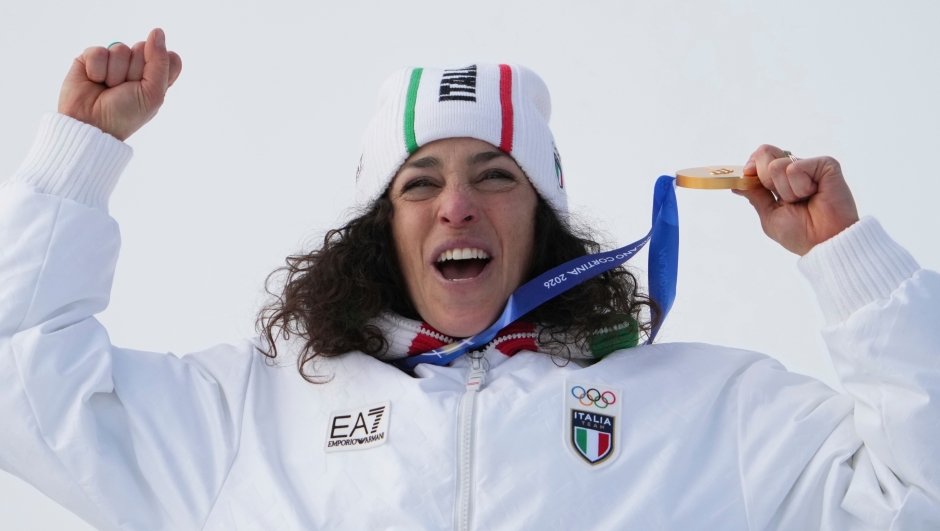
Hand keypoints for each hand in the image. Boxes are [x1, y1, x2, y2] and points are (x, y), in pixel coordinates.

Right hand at [58, 28, 181, 140]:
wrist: (91, 124)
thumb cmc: (124, 115)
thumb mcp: (152, 93)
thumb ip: (160, 61)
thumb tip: (157, 31)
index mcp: (155, 78)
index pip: (169, 57)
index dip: (160, 66)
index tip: (149, 84)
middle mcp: (135, 67)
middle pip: (143, 48)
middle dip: (134, 72)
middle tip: (124, 90)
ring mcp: (113, 61)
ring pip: (121, 49)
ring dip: (115, 73)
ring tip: (108, 88)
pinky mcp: (90, 58)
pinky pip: (99, 51)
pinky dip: (96, 69)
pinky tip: (94, 81)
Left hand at [733, 145, 859, 255]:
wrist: (823, 242)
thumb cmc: (800, 233)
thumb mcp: (769, 215)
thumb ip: (755, 195)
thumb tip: (737, 184)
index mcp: (781, 180)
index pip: (760, 158)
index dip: (750, 166)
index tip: (747, 175)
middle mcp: (795, 170)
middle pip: (764, 153)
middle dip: (765, 180)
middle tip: (785, 199)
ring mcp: (810, 166)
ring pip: (777, 165)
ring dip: (786, 191)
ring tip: (804, 200)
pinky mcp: (825, 165)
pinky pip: (795, 168)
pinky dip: (800, 187)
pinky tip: (814, 194)